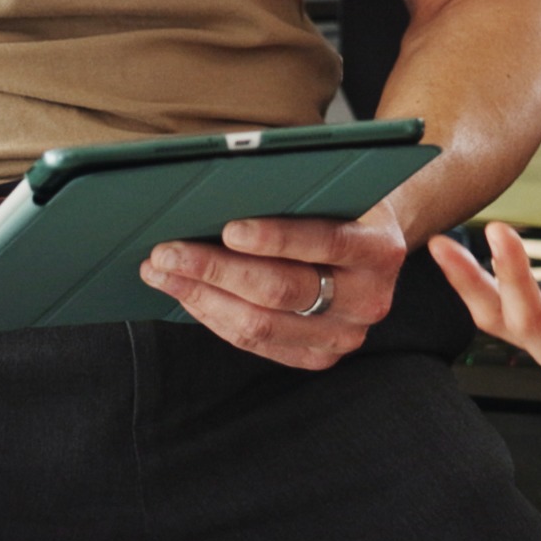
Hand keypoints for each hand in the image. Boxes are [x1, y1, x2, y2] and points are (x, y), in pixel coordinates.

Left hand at [142, 205, 411, 368]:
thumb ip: (294, 186)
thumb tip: (220, 183)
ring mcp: (345, 336)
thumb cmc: (339, 204)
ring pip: (261, 325)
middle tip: (167, 252)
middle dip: (216, 269)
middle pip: (282, 289)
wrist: (371, 246)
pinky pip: (256, 343)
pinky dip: (214, 316)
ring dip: (201, 297)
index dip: (276, 237)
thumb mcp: (333, 187)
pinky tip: (185, 294)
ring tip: (160, 273)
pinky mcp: (319, 357)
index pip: (326, 242)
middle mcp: (369, 299)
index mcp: (380, 248)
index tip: (229, 229)